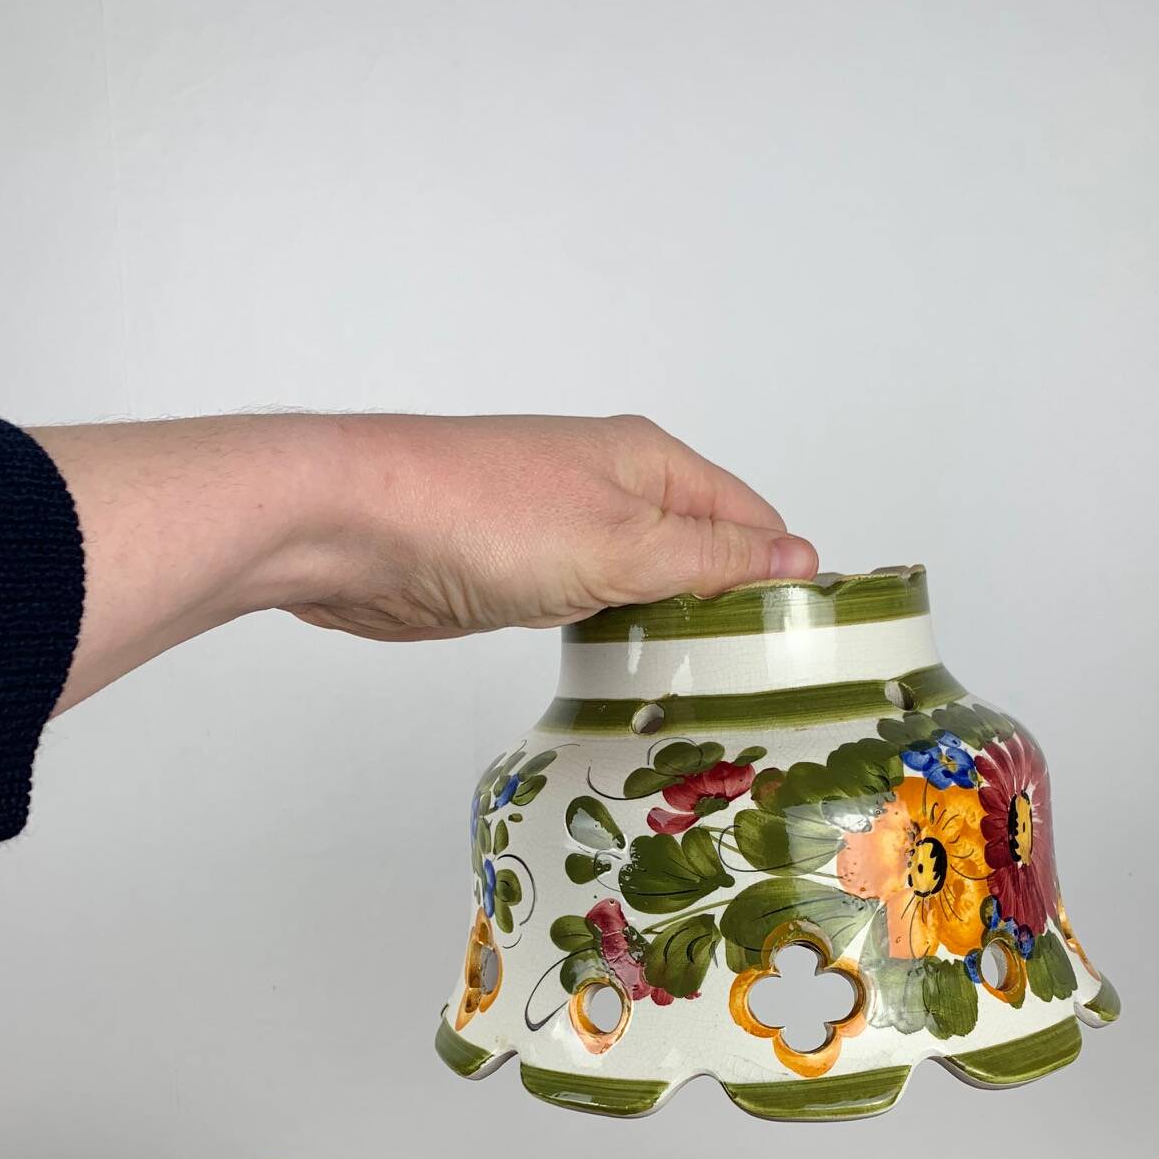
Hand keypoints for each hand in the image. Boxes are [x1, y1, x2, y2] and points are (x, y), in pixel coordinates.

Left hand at [281, 412, 817, 640]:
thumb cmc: (481, 517)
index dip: (782, 578)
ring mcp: (565, 531)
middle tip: (758, 690)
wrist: (353, 527)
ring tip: (704, 697)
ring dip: (672, 632)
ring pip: (647, 585)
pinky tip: (627, 681)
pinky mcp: (521, 575)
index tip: (805, 647)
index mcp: (650, 462)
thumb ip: (711, 556)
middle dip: (731, 610)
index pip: (751, 519)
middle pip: (704, 552)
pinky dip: (618, 641)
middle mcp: (613, 488)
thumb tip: (798, 557)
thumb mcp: (622, 543)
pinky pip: (596, 609)